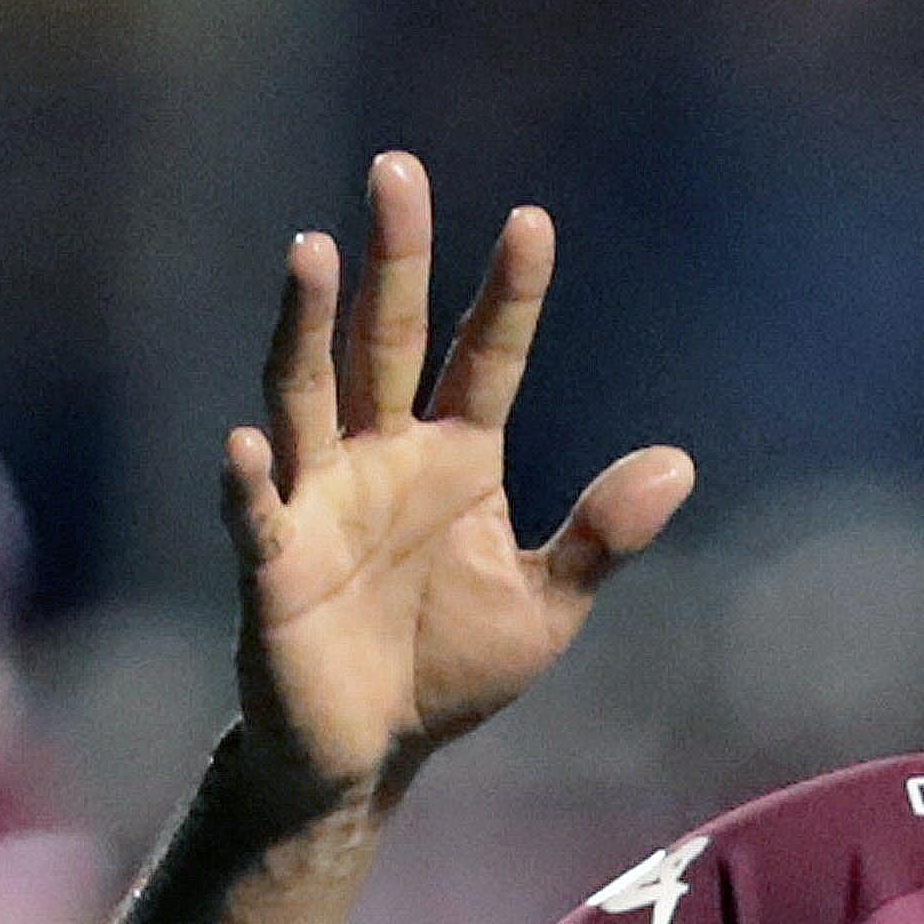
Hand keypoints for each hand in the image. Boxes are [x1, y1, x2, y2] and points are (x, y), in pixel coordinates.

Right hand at [225, 153, 692, 819]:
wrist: (373, 754)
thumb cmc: (451, 668)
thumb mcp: (548, 605)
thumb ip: (602, 534)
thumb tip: (679, 463)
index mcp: (454, 458)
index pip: (485, 356)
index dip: (509, 295)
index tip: (533, 222)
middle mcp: (379, 456)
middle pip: (383, 338)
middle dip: (391, 258)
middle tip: (397, 169)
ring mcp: (317, 500)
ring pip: (307, 393)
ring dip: (308, 326)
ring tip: (314, 250)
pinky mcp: (272, 565)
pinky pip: (256, 514)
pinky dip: (248, 481)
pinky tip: (244, 441)